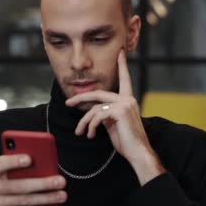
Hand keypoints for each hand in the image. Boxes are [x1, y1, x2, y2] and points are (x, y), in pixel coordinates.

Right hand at [0, 154, 66, 205]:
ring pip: (25, 201)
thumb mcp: (3, 174)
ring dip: (46, 198)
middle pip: (19, 186)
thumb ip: (18, 168)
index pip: (0, 164)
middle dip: (42, 183)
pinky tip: (52, 205)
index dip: (14, 161)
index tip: (30, 159)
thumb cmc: (0, 185)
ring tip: (62, 195)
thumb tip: (44, 165)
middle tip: (60, 181)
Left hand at [65, 49, 164, 184]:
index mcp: (128, 100)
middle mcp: (128, 99)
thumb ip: (106, 113)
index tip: (121, 52)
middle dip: (80, 98)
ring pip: (95, 108)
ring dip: (84, 121)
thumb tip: (94, 112)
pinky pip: (97, 116)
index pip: (124, 79)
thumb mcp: (113, 124)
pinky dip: (90, 126)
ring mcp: (124, 104)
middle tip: (68, 103)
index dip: (122, 65)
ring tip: (80, 132)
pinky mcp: (120, 111)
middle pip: (98, 93)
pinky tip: (90, 135)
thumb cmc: (126, 141)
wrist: (137, 153)